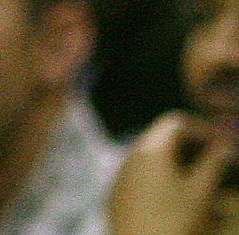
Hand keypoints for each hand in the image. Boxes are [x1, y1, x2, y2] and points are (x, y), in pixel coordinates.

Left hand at [109, 113, 238, 234]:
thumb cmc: (172, 220)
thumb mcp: (199, 193)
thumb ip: (213, 165)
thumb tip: (225, 147)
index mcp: (151, 147)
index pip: (176, 122)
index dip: (201, 128)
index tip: (220, 143)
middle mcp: (132, 152)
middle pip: (162, 136)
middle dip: (190, 144)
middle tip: (212, 159)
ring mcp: (121, 172)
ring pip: (151, 155)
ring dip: (176, 160)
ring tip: (197, 178)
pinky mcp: (117, 191)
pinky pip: (141, 173)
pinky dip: (161, 175)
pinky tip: (175, 194)